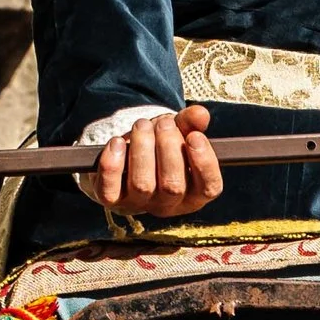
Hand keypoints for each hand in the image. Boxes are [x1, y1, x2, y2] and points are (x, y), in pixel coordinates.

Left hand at [80, 106, 222, 220]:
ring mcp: (139, 204)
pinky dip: (112, 164)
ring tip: (142, 125)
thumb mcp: (179, 132)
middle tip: (164, 124)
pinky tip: (117, 142)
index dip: (204, 164)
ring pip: (142, 185)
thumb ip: (191, 123)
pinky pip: (110, 190)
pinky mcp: (112, 199)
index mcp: (193, 193)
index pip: (209, 188)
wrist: (126, 157)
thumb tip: (201, 114)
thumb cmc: (159, 146)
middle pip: (173, 187)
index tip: (195, 137)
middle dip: (168, 148)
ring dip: (142, 149)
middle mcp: (168, 205)